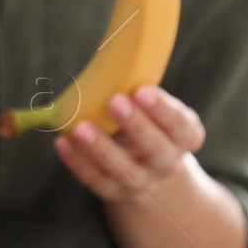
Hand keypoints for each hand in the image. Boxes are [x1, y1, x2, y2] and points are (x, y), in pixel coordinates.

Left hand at [53, 85, 204, 201]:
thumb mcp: (153, 107)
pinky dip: (79, 164)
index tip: (141, 90)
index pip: (180, 125)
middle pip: (156, 149)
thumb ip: (139, 91)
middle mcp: (168, 163)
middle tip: (114, 101)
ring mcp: (143, 182)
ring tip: (80, 128)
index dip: (162, 109)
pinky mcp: (117, 192)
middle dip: (135, 125)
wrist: (149, 165)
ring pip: (125, 171)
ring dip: (102, 150)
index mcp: (185, 136)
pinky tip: (62, 143)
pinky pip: (98, 183)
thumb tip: (115, 55)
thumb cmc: (148, 121)